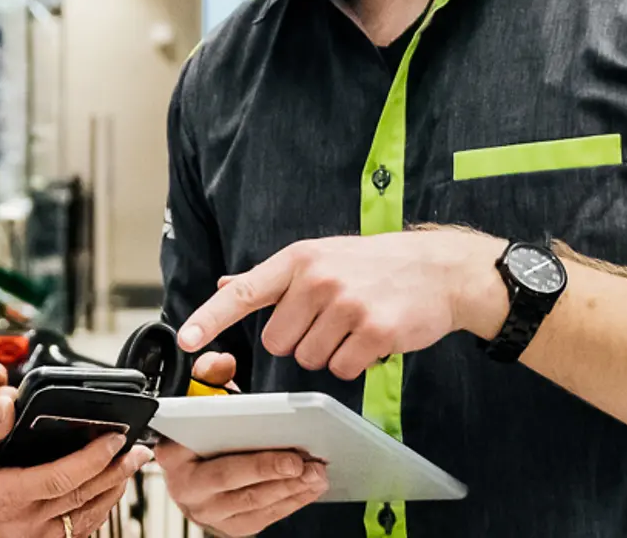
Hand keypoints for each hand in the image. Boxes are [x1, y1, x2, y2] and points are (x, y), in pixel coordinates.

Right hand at [0, 396, 152, 537]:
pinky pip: (73, 534)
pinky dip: (95, 514)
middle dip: (116, 470)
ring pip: (84, 518)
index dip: (96, 457)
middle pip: (84, 497)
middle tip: (137, 449)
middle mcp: (23, 523)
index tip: (116, 436)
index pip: (65, 477)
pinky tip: (103, 495)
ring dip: (112, 492)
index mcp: (7, 494)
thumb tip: (11, 403)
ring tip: (128, 467)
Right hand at [157, 353, 326, 534]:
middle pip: (236, 484)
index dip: (253, 461)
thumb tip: (223, 362)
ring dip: (289, 490)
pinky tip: (309, 487)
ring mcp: (207, 511)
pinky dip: (290, 502)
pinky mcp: (227, 525)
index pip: (214, 459)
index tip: (284, 449)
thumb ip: (209, 373)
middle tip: (305, 463)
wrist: (191, 462)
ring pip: (253, 504)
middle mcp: (186, 488)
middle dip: (274, 473)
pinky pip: (262, 518)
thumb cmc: (200, 427)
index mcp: (174, 454)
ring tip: (316, 473)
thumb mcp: (199, 394)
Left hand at [178, 228, 507, 379]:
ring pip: (309, 360)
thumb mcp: (321, 256)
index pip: (244, 292)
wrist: (439, 270)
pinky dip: (355, 363)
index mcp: (299, 259)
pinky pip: (342, 369)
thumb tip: (226, 282)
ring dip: (330, 352)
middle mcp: (318, 279)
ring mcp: (347, 305)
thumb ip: (272, 277)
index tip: (186, 340)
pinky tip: (373, 337)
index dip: (210, 317)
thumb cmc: (375, 264)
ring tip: (355, 324)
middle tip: (331, 318)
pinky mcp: (374, 331)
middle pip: (278, 341)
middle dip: (301, 339)